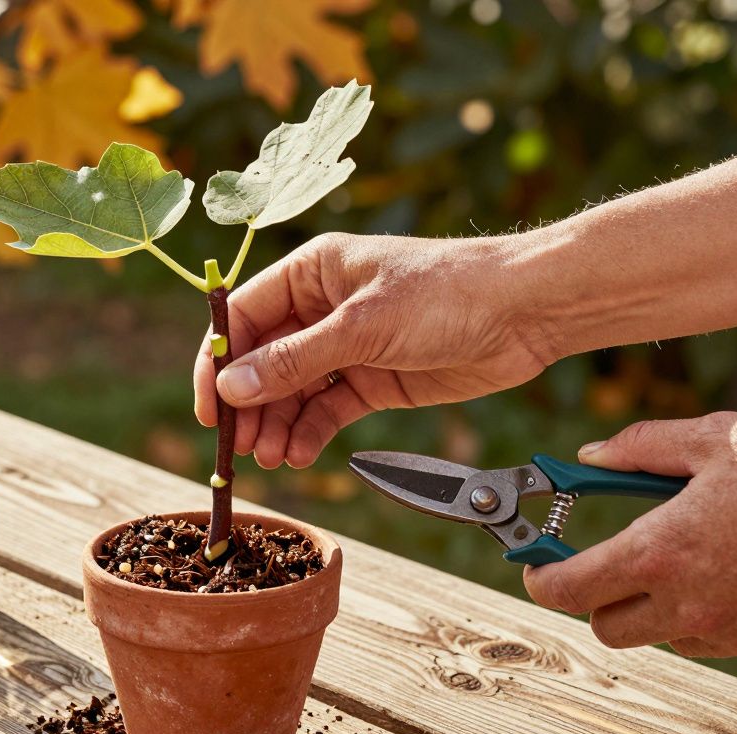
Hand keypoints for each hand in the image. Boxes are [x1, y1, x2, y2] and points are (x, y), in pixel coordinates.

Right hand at [193, 232, 553, 467]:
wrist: (526, 312)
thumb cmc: (447, 293)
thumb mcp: (363, 326)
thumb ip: (296, 360)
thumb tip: (233, 387)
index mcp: (310, 272)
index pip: (243, 317)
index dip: (220, 362)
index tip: (210, 407)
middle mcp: (321, 308)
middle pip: (263, 361)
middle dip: (249, 405)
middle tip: (240, 447)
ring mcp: (347, 346)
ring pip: (292, 391)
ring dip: (277, 425)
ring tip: (273, 458)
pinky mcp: (372, 380)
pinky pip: (326, 409)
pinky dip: (310, 432)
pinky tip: (300, 453)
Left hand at [524, 413, 736, 659]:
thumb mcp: (716, 438)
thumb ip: (641, 447)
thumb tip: (590, 456)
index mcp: (660, 552)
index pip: (567, 589)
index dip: (541, 576)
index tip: (536, 561)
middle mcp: (688, 604)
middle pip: (605, 626)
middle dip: (595, 594)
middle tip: (605, 559)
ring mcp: (729, 632)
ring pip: (659, 636)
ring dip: (652, 605)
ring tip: (680, 555)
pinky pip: (711, 640)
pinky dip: (700, 613)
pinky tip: (725, 570)